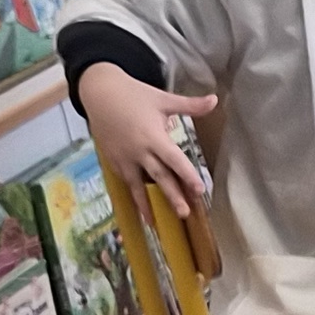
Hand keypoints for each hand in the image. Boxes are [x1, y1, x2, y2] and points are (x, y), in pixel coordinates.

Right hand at [76, 63, 216, 217]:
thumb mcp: (163, 99)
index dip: (187, 175)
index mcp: (153, 136)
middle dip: (172, 196)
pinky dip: (133, 196)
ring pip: (139, 184)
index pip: (174, 159)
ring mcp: (124, 157)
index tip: (199, 190)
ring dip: (147, 204)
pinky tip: (140, 210)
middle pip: (158, 176)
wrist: (98, 92)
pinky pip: (125, 181)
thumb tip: (215, 100)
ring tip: (155, 223)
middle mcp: (139, 150)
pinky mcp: (113, 160)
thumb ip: (190, 105)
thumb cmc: (134, 94)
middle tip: (185, 214)